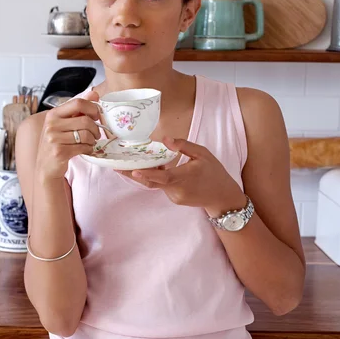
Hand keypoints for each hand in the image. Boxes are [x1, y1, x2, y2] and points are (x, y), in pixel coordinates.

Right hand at [36, 90, 100, 180]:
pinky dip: (89, 149)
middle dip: (96, 128)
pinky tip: (86, 150)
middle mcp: (51, 124)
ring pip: (86, 135)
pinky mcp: (59, 152)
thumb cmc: (57, 143)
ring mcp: (54, 138)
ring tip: (90, 142)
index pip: (78, 103)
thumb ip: (78, 108)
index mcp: (53, 114)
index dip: (92, 108)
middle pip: (85, 120)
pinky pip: (83, 147)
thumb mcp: (64, 123)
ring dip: (93, 140)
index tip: (96, 116)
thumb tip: (94, 94)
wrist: (46, 167)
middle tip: (96, 134)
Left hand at [120, 136, 245, 215]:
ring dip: (146, 174)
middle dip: (134, 174)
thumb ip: (183, 146)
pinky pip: (162, 187)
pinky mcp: (175, 199)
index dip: (147, 174)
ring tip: (130, 162)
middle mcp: (177, 189)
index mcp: (185, 177)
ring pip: (156, 184)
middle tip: (116, 166)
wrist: (223, 196)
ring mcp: (175, 197)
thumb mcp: (203, 154)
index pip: (163, 177)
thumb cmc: (215, 172)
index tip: (133, 170)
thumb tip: (165, 139)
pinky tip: (154, 168)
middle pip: (152, 182)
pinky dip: (156, 178)